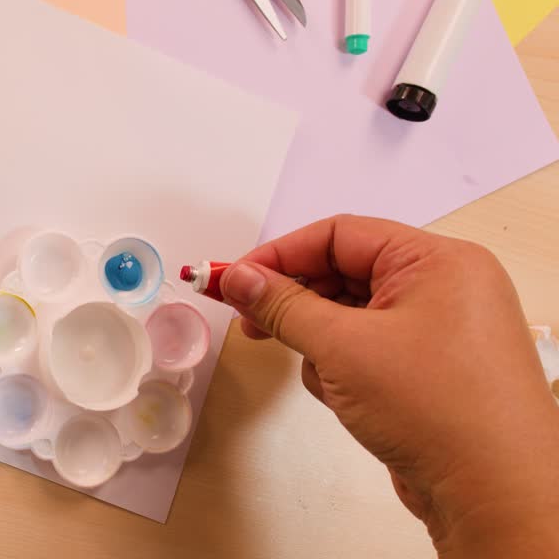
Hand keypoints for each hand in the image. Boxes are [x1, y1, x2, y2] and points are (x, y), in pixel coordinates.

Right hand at [221, 215, 558, 556]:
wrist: (494, 495)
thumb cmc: (446, 415)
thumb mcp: (342, 348)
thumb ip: (282, 306)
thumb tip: (240, 278)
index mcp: (438, 261)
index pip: (339, 235)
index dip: (279, 255)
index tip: (234, 278)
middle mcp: (446, 288)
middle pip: (344, 273)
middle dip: (295, 302)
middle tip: (249, 319)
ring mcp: (442, 331)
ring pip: (352, 315)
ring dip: (322, 343)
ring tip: (326, 377)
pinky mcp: (433, 370)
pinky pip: (369, 348)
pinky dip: (344, 369)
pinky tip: (346, 399)